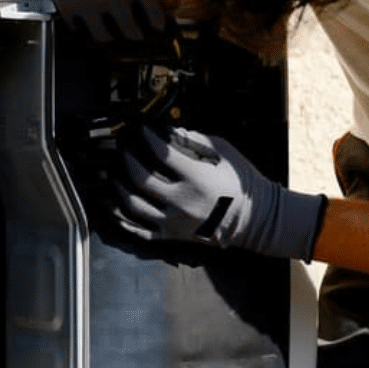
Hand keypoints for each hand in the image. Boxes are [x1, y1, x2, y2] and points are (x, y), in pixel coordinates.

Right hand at [0, 0, 171, 46]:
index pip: (157, 21)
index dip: (158, 22)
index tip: (156, 24)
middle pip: (133, 34)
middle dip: (136, 29)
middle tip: (135, 24)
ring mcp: (89, 0)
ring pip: (105, 36)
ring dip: (111, 30)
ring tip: (113, 20)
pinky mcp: (67, 2)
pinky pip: (79, 27)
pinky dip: (85, 22)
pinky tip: (91, 9)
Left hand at [108, 125, 325, 258]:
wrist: (255, 219)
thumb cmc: (240, 181)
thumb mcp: (224, 152)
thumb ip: (194, 140)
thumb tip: (167, 131)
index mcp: (197, 178)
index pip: (161, 153)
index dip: (146, 138)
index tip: (141, 130)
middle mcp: (182, 202)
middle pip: (140, 178)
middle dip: (127, 159)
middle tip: (123, 149)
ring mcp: (174, 222)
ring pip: (133, 205)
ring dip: (119, 186)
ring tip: (115, 174)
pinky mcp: (171, 237)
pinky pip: (138, 230)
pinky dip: (122, 218)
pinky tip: (114, 205)